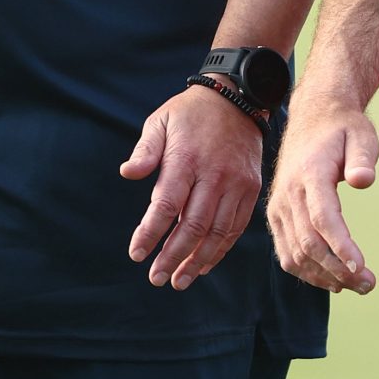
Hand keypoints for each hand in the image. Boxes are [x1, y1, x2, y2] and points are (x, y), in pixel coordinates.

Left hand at [120, 84, 264, 289]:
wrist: (238, 98)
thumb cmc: (190, 113)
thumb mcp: (161, 120)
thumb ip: (145, 150)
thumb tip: (127, 173)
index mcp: (187, 158)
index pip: (165, 205)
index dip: (150, 233)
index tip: (136, 254)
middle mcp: (214, 175)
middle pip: (192, 226)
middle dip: (172, 256)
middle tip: (156, 278)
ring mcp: (236, 184)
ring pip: (217, 233)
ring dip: (197, 260)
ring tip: (179, 280)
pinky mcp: (251, 190)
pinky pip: (236, 227)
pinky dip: (220, 250)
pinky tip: (204, 264)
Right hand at [266, 91, 378, 294]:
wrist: (312, 118)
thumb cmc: (341, 129)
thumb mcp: (360, 134)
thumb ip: (363, 157)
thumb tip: (364, 180)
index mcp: (310, 173)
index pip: (323, 218)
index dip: (341, 247)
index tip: (361, 268)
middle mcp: (289, 192)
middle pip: (309, 242)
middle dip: (339, 269)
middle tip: (369, 284)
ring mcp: (279, 206)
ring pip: (295, 253)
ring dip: (324, 276)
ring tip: (356, 285)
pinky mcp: (277, 215)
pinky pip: (287, 252)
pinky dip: (307, 271)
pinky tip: (331, 279)